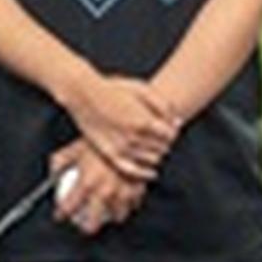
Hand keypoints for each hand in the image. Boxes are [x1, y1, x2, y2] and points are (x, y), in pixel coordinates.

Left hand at [47, 139, 142, 236]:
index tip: (60, 215)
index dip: (61, 214)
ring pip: (118, 216)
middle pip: (94, 222)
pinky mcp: (138, 189)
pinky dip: (128, 204)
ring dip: (111, 216)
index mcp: (87, 183)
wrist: (130, 133)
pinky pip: (133, 204)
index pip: (69, 207)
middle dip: (87, 226)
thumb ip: (60, 161)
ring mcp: (122, 192)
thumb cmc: (102, 139)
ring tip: (108, 214)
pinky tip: (125, 201)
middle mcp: (104, 192)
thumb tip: (53, 172)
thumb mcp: (75, 146)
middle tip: (85, 224)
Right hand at [61, 72, 177, 178]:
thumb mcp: (142, 89)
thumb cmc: (112, 88)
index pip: (170, 135)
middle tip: (160, 137)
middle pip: (163, 147)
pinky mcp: (110, 154)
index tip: (168, 128)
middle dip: (165, 142)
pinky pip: (132, 170)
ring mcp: (122, 148)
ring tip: (154, 147)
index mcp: (144, 121)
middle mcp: (134, 137)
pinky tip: (151, 172)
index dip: (172, 132)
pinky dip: (144, 173)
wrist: (84, 93)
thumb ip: (163, 106)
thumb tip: (177, 122)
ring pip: (151, 159)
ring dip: (157, 154)